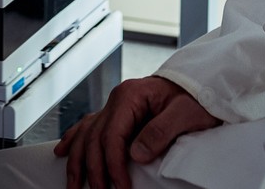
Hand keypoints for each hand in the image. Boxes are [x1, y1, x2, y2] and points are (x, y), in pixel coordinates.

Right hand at [53, 76, 220, 188]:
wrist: (201, 85)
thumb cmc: (196, 97)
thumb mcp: (185, 113)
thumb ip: (160, 131)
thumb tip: (136, 154)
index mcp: (131, 95)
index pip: (112, 135)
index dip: (113, 164)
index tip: (120, 186)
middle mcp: (118, 99)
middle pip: (95, 137)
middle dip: (94, 169)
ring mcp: (116, 106)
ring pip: (86, 134)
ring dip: (77, 160)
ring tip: (74, 184)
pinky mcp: (118, 114)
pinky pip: (89, 126)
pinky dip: (75, 140)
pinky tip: (63, 151)